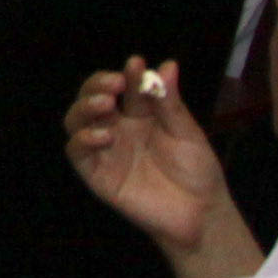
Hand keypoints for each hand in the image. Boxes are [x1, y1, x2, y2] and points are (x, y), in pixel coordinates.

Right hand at [63, 58, 259, 277]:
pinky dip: (84, 139)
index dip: (128, 74)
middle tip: (114, 83)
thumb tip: (167, 64)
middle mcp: (117, 127)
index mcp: (140, 115)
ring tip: (105, 104)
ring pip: (77, 120)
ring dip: (84, 107)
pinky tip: (104, 136)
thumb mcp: (187, 133)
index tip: (135, 64)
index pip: (125, 87)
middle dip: (97, 85)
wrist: (200, 213)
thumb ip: (171, 103)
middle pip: (93, 98)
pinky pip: (77, 152)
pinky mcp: (96, 173)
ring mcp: (105, 150)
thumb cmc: (197, 170)